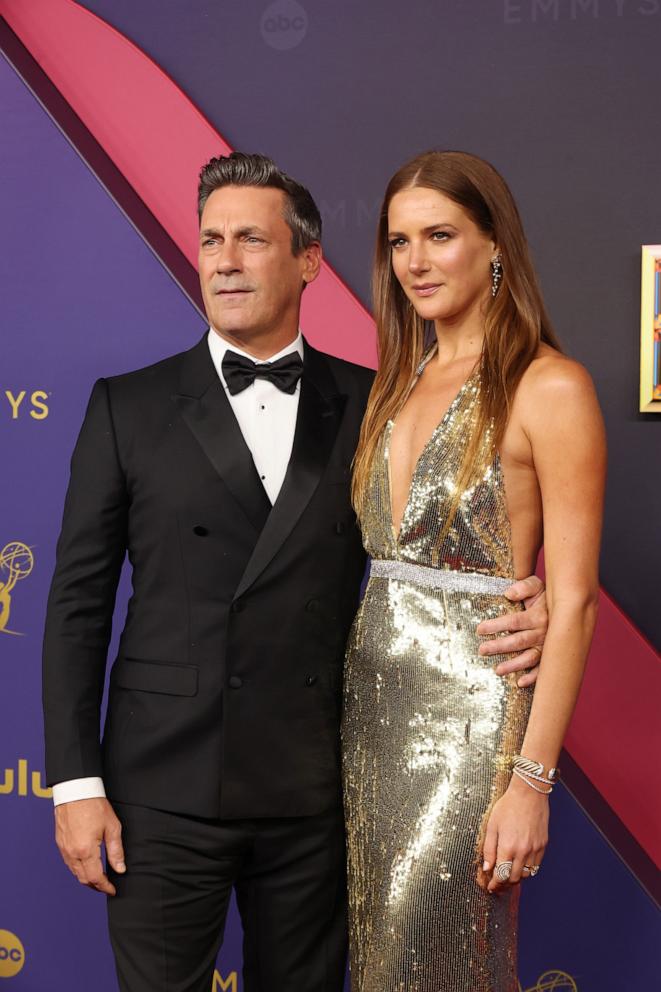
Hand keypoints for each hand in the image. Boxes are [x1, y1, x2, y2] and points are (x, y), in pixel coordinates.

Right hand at [54, 797, 124, 895]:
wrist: (76, 790)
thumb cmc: (94, 805)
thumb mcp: (112, 827)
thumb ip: (116, 850)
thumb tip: (120, 869)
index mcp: (86, 850)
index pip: (96, 878)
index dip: (105, 887)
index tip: (112, 890)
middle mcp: (72, 853)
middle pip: (83, 879)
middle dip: (96, 886)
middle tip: (107, 886)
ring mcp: (64, 848)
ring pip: (75, 873)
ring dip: (86, 879)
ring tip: (99, 878)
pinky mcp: (60, 843)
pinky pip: (69, 863)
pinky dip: (78, 869)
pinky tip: (86, 865)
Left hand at [477, 575, 547, 686]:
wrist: (570, 608)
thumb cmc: (547, 597)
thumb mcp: (537, 586)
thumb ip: (524, 587)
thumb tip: (508, 593)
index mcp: (538, 616)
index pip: (514, 622)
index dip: (496, 625)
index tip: (480, 629)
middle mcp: (543, 633)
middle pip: (519, 641)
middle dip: (499, 646)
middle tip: (482, 650)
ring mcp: (548, 646)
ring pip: (530, 658)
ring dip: (514, 665)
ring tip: (497, 670)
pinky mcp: (552, 656)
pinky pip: (544, 669)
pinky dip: (533, 677)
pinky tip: (520, 682)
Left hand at [479, 776, 548, 892]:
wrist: (529, 794)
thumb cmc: (508, 806)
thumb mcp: (492, 825)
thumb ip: (489, 849)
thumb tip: (487, 868)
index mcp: (507, 846)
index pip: (500, 875)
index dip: (494, 884)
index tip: (490, 887)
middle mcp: (523, 851)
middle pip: (514, 879)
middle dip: (504, 885)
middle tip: (498, 885)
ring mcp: (535, 849)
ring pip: (527, 875)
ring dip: (516, 879)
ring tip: (508, 877)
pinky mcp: (543, 845)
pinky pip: (536, 865)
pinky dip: (528, 870)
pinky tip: (520, 866)